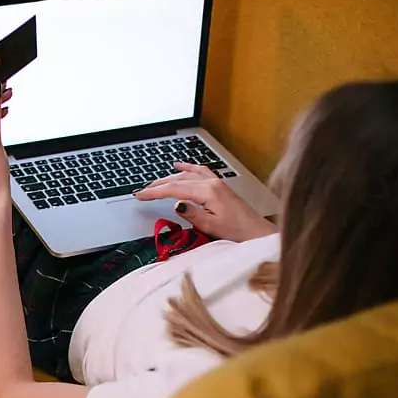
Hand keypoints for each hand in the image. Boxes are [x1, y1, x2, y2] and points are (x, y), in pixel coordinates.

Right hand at [135, 162, 274, 241]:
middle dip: (158, 185)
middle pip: (178, 180)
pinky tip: (179, 165)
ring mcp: (216, 182)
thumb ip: (192, 213)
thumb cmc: (237, 231)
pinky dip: (187, 168)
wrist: (256, 231)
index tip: (140, 195)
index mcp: (208, 192)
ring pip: (187, 174)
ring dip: (169, 177)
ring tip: (155, 183)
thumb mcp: (211, 226)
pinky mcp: (219, 186)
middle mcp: (212, 183)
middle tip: (142, 191)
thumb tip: (176, 204)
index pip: (174, 190)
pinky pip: (199, 171)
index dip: (155, 192)